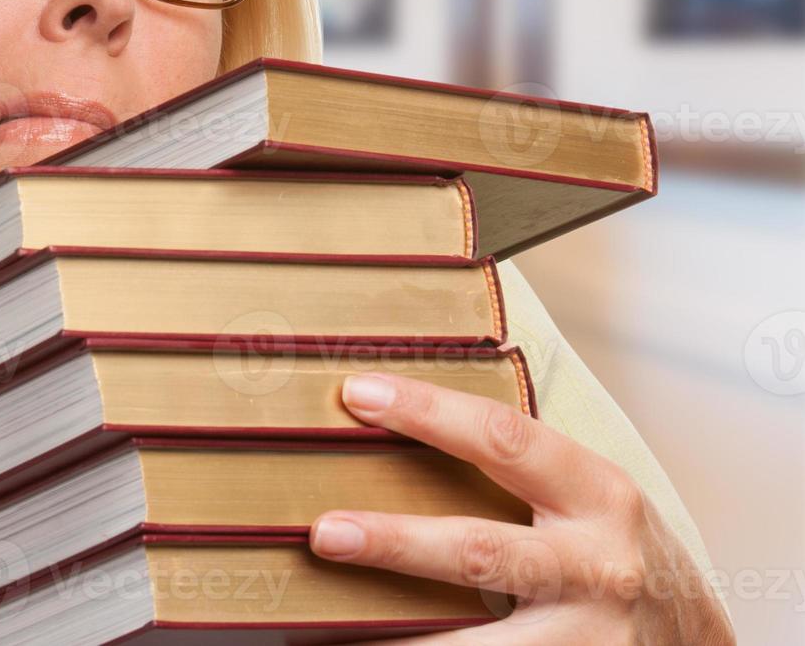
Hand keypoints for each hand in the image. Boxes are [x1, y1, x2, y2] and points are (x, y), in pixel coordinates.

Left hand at [307, 374, 735, 643]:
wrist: (695, 641)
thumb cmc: (615, 553)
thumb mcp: (586, 498)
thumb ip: (518, 467)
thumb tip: (394, 418)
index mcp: (597, 494)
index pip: (503, 437)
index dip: (428, 412)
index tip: (358, 394)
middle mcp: (596, 565)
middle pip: (480, 552)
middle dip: (397, 543)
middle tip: (325, 532)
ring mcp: (584, 636)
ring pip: (476, 643)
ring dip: (397, 639)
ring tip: (321, 632)